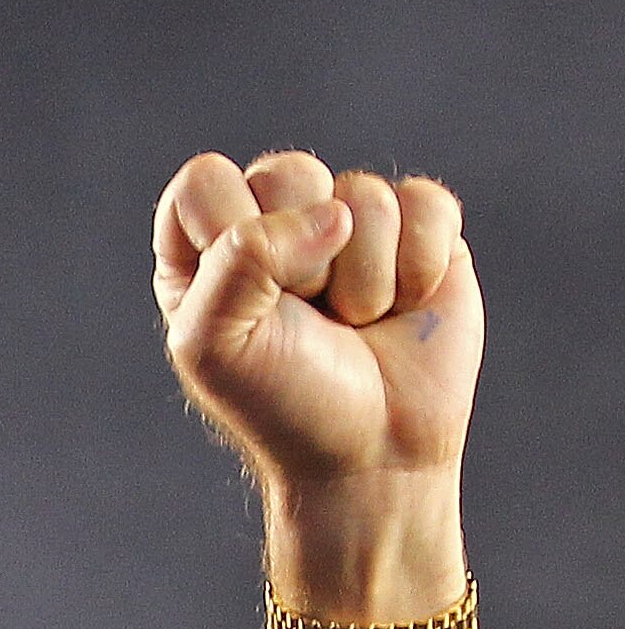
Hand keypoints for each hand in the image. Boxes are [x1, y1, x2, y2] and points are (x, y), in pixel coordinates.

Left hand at [155, 151, 476, 624]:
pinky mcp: (419, 229)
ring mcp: (349, 222)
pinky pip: (425, 203)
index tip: (249, 298)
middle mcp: (273, 223)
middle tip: (308, 317)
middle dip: (304, 260)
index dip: (232, 232)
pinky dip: (418, 265)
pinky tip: (405, 307)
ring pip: (362, 194)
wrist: (370, 456)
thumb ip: (240, 259)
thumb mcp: (217, 344)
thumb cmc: (282, 405)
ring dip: (364, 278)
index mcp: (204, 249)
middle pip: (289, 172)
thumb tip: (334, 214)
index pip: (204, 181)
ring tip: (356, 323)